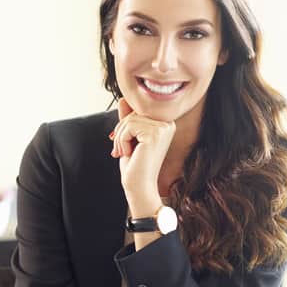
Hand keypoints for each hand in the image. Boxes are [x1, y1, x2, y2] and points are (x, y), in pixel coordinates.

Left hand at [111, 98, 174, 214]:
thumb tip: (124, 99)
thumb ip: (129, 119)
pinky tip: (129, 153)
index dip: (124, 125)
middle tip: (118, 150)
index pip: (137, 110)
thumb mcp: (129, 137)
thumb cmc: (135, 165)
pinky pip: (129, 127)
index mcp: (165, 123)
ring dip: (120, 137)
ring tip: (123, 152)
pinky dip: (122, 140)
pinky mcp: (156, 134)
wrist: (140, 187)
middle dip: (120, 131)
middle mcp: (168, 124)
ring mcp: (164, 128)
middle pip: (133, 113)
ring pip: (129, 120)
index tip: (121, 143)